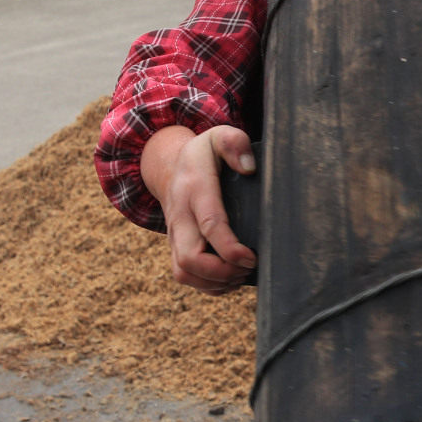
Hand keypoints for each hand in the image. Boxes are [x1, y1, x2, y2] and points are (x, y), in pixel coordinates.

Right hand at [160, 126, 257, 292]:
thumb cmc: (203, 154)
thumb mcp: (218, 136)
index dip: (231, 249)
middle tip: (249, 267)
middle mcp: (180, 216)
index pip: (209, 225)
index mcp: (194, 190)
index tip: (252, 257)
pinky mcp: (175, 247)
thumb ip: (234, 143)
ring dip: (215, 282)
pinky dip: (208, 285)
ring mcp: (174, 235)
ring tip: (241, 274)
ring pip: (184, 273)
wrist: (169, 167)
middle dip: (223, 272)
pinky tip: (230, 277)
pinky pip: (185, 276)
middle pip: (190, 259)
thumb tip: (249, 168)